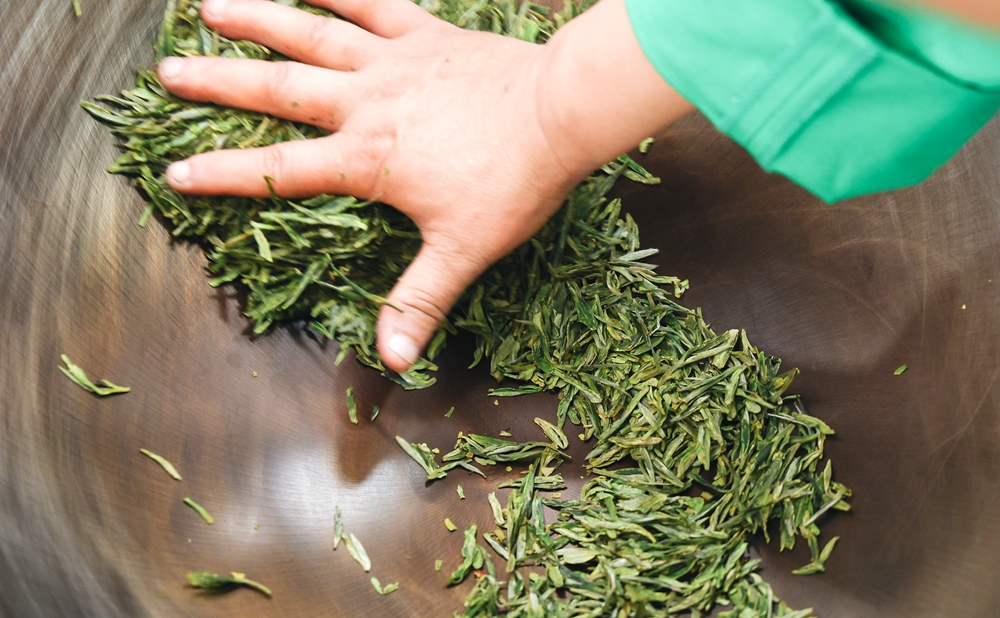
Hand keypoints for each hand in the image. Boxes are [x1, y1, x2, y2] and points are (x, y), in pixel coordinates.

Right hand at [158, 0, 691, 371]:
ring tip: (212, 8)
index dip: (226, 174)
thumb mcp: (463, 250)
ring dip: (260, 19)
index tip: (178, 172)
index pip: (280, 171)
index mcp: (367, 159)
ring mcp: (394, 62)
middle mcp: (367, 103)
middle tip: (168, 77)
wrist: (561, 115)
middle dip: (218, 85)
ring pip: (312, 33)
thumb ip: (420, 302)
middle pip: (278, 91)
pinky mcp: (426, 34)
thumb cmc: (513, 184)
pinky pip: (372, 0)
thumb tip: (393, 360)